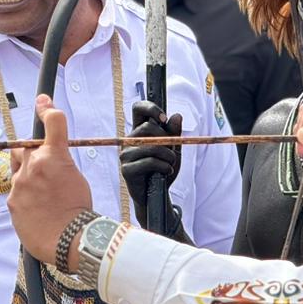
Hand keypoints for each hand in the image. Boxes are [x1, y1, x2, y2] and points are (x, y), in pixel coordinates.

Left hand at [8, 95, 92, 266]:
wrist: (69, 238)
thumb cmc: (79, 209)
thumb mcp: (76, 176)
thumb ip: (59, 163)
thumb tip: (50, 160)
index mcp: (55, 157)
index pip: (52, 122)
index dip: (47, 108)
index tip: (42, 101)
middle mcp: (33, 166)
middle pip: (25, 146)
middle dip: (31, 149)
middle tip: (43, 162)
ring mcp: (19, 184)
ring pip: (17, 169)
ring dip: (27, 174)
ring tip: (43, 192)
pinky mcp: (11, 201)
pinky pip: (16, 191)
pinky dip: (25, 195)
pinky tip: (38, 208)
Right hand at [121, 100, 181, 230]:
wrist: (157, 195)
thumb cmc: (163, 170)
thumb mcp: (173, 149)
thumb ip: (174, 133)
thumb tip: (176, 115)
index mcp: (139, 131)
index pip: (138, 109)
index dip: (150, 108)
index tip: (163, 118)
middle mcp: (129, 140)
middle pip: (148, 127)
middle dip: (166, 139)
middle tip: (172, 152)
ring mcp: (125, 155)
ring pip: (152, 146)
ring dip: (168, 156)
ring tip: (170, 165)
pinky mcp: (126, 169)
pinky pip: (149, 162)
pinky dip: (163, 167)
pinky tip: (165, 172)